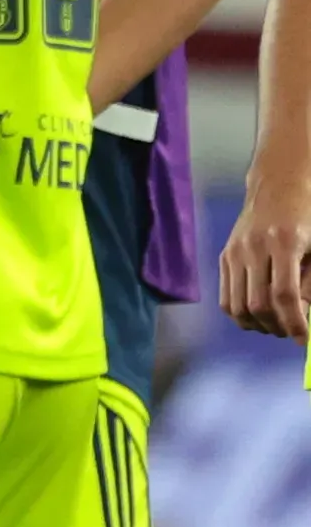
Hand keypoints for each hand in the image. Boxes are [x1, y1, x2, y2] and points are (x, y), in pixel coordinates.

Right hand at [222, 179, 310, 341]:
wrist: (278, 187)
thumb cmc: (308, 216)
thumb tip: (303, 315)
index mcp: (283, 242)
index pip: (284, 295)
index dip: (295, 323)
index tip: (304, 340)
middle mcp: (253, 248)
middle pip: (258, 304)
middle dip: (277, 326)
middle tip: (292, 332)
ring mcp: (234, 252)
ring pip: (238, 306)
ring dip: (258, 325)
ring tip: (275, 325)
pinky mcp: (224, 256)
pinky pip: (226, 297)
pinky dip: (240, 314)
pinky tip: (258, 315)